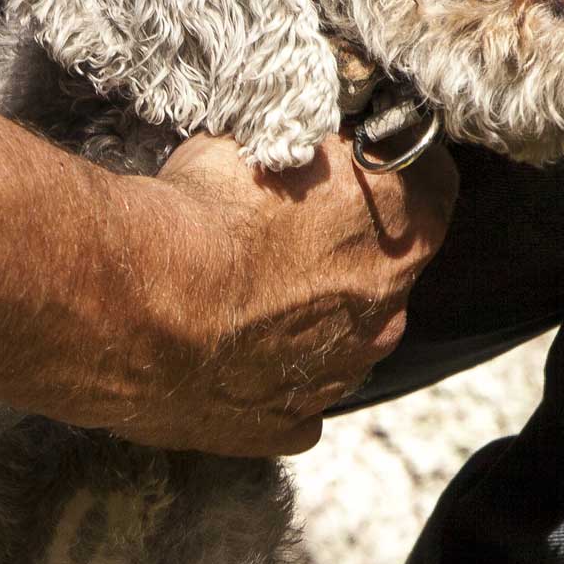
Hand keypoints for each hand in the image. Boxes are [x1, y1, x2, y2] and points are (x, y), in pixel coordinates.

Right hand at [109, 133, 458, 457]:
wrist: (132, 306)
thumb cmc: (201, 217)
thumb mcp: (269, 138)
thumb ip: (313, 149)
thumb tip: (315, 139)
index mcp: (401, 230)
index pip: (431, 184)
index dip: (389, 169)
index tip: (352, 159)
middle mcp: (384, 311)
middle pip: (384, 273)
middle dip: (342, 252)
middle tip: (277, 234)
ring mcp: (337, 377)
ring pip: (340, 342)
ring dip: (306, 320)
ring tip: (242, 301)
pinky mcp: (285, 425)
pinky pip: (293, 404)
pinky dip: (268, 384)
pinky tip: (228, 360)